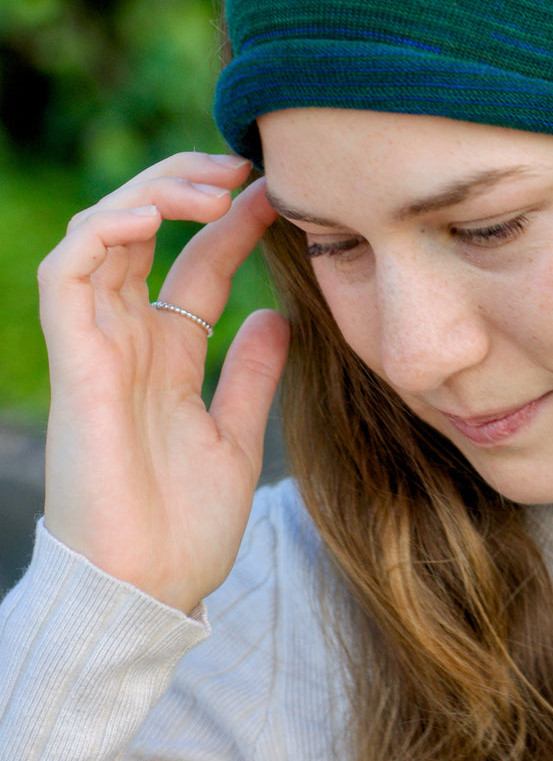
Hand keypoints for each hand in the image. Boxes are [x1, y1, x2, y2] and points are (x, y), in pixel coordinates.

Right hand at [37, 153, 290, 613]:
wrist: (149, 592)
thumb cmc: (185, 527)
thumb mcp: (237, 434)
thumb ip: (251, 374)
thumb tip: (276, 315)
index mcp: (167, 353)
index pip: (196, 261)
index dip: (234, 220)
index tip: (280, 192)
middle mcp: (128, 339)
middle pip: (144, 231)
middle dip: (189, 186)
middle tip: (244, 167)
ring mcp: (97, 346)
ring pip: (102, 235)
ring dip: (152, 193)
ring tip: (214, 185)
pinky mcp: (74, 363)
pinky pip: (65, 276)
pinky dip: (102, 233)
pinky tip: (151, 216)